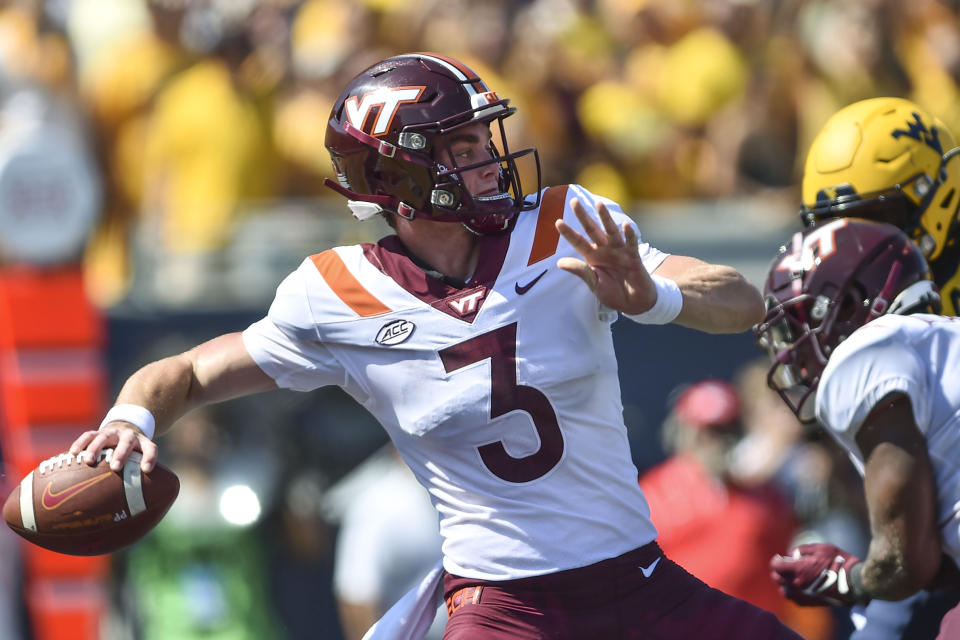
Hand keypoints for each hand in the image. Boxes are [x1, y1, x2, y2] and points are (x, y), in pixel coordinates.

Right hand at [68, 422, 157, 472]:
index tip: (146, 470)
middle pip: (127, 442)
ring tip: (88, 461)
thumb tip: (137, 508)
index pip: (151, 449)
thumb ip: (140, 478)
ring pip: (105, 437)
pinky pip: (88, 435)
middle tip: (115, 467)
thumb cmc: (132, 454)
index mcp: (143, 443)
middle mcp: (129, 436)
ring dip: (96, 448)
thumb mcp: (140, 460)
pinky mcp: (98, 432)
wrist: (124, 429)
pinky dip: (80, 443)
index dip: (150, 458)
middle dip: (121, 454)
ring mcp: (113, 432)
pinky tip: (73, 453)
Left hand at [555, 198, 656, 314]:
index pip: (578, 242)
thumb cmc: (613, 293)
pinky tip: (625, 225)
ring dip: (605, 218)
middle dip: (583, 216)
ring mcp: (619, 252)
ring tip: (598, 204)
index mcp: (593, 257)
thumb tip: (559, 263)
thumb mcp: (594, 283)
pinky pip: (631, 243)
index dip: (569, 233)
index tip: (557, 222)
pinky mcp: (633, 257)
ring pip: (611, 231)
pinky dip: (629, 234)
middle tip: (574, 201)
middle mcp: (605, 250)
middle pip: (592, 230)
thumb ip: (580, 271)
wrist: (634, 303)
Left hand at [771, 543, 864, 606]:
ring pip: (784, 590)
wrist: (855, 582)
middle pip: (777, 578)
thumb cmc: (839, 562)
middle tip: (786, 565)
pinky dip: (792, 593)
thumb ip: (802, 550)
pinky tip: (798, 587)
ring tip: (792, 576)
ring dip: (784, 583)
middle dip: (778, 571)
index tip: (781, 557)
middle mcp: (798, 584)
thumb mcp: (820, 548)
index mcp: (798, 569)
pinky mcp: (811, 603)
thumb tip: (790, 554)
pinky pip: (794, 600)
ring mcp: (804, 595)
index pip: (775, 566)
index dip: (776, 560)